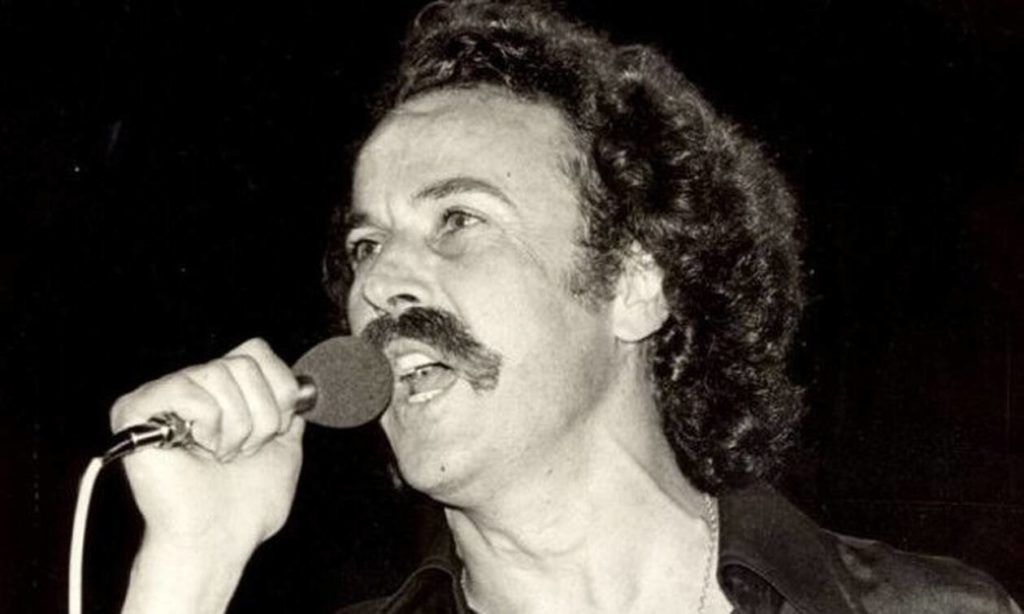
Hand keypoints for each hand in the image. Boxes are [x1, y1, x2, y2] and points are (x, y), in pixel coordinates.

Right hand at [110, 338, 304, 612]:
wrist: (216, 541)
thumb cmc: (244, 506)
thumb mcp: (285, 450)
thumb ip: (288, 412)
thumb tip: (295, 387)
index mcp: (221, 393)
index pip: (256, 350)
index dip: (277, 390)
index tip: (273, 431)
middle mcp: (189, 386)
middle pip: (242, 362)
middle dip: (260, 414)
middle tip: (242, 451)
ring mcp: (160, 395)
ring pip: (219, 373)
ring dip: (235, 425)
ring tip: (219, 455)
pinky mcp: (134, 409)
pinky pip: (187, 390)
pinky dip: (206, 425)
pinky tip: (194, 451)